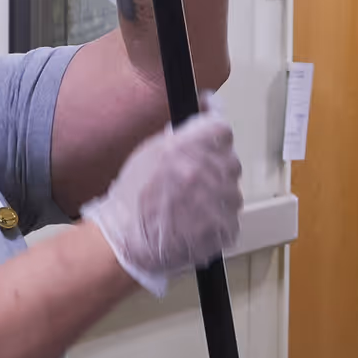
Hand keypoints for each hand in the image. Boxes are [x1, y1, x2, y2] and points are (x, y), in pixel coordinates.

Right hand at [81, 104, 240, 292]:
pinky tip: (192, 225)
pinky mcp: (226, 229)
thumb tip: (205, 114)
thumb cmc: (132, 199)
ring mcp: (222, 202)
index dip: (212, 139)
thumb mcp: (149, 152)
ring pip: (231, 192)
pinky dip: (215, 222)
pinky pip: (229, 219)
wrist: (126, 242)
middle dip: (214, 169)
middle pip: (230, 161)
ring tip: (187, 209)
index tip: (205, 146)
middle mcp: (212, 170)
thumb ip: (181, 135)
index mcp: (192, 146)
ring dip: (216, 197)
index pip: (222, 130)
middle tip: (189, 185)